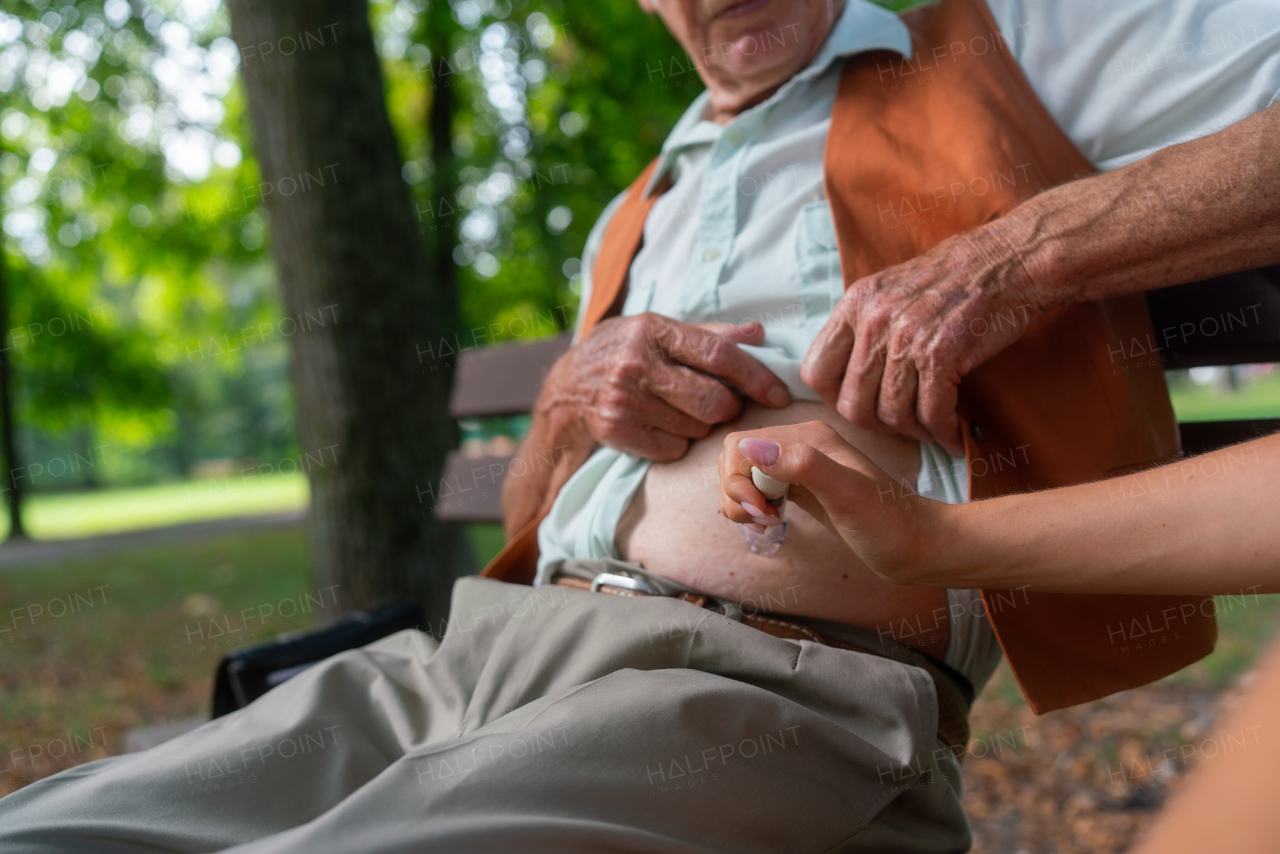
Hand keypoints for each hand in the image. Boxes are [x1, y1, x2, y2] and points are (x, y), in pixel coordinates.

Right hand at [541, 313, 790, 460]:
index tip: (778, 393)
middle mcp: (637, 364)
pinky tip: (662, 425)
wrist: (567, 386)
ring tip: (679, 409)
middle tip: (718, 403)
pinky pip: (674, 449)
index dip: (755, 376)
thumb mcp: (660, 330)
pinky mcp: (617, 431)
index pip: (719, 355)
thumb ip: (709, 334)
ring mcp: (624, 400)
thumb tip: (759, 334)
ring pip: (697, 428)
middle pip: (713, 401)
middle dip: (727, 407)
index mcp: (654, 330)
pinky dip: (678, 442)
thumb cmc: (626, 352)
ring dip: (700, 424)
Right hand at [718, 421, 946, 582]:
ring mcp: (801, 467)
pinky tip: (773, 523)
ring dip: (743, 502)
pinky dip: (754, 507)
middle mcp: (801, 445)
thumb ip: (803, 466)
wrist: (919, 546)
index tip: (761, 511)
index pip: (740, 445)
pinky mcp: (802, 488)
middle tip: (764, 521)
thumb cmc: (889, 525)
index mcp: (808, 436)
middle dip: (736, 492)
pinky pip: (759, 487)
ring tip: (769, 524)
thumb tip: (749, 448)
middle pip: (736, 458)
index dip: (737, 481)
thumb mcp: (847, 495)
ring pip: (744, 474)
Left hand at [801, 222, 1046, 455]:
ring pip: (891, 414)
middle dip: (877, 425)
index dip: (834, 399)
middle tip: (901, 426)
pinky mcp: (942, 354)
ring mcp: (906, 338)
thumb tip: (846, 374)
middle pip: (852, 404)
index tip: (860, 404)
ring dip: (914, 432)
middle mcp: (874, 321)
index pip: (815, 372)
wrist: (1008, 259)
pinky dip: (942, 431)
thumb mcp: (892, 289)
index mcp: (854, 304)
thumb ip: (864, 327)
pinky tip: (952, 434)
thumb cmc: (953, 278)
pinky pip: (930, 412)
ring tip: (931, 429)